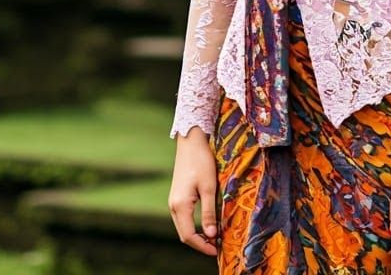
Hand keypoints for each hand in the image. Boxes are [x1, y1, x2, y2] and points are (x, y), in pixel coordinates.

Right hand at [168, 128, 218, 255]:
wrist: (191, 141)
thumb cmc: (201, 161)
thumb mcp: (209, 187)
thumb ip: (209, 212)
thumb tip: (212, 236)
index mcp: (180, 205)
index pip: (189, 236)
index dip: (203, 246)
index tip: (218, 250)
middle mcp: (173, 205)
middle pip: (184, 234)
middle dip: (200, 243)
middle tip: (218, 246)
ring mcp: (173, 200)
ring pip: (183, 227)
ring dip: (197, 235)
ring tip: (215, 237)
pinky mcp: (177, 195)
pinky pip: (183, 218)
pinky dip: (193, 225)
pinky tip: (206, 224)